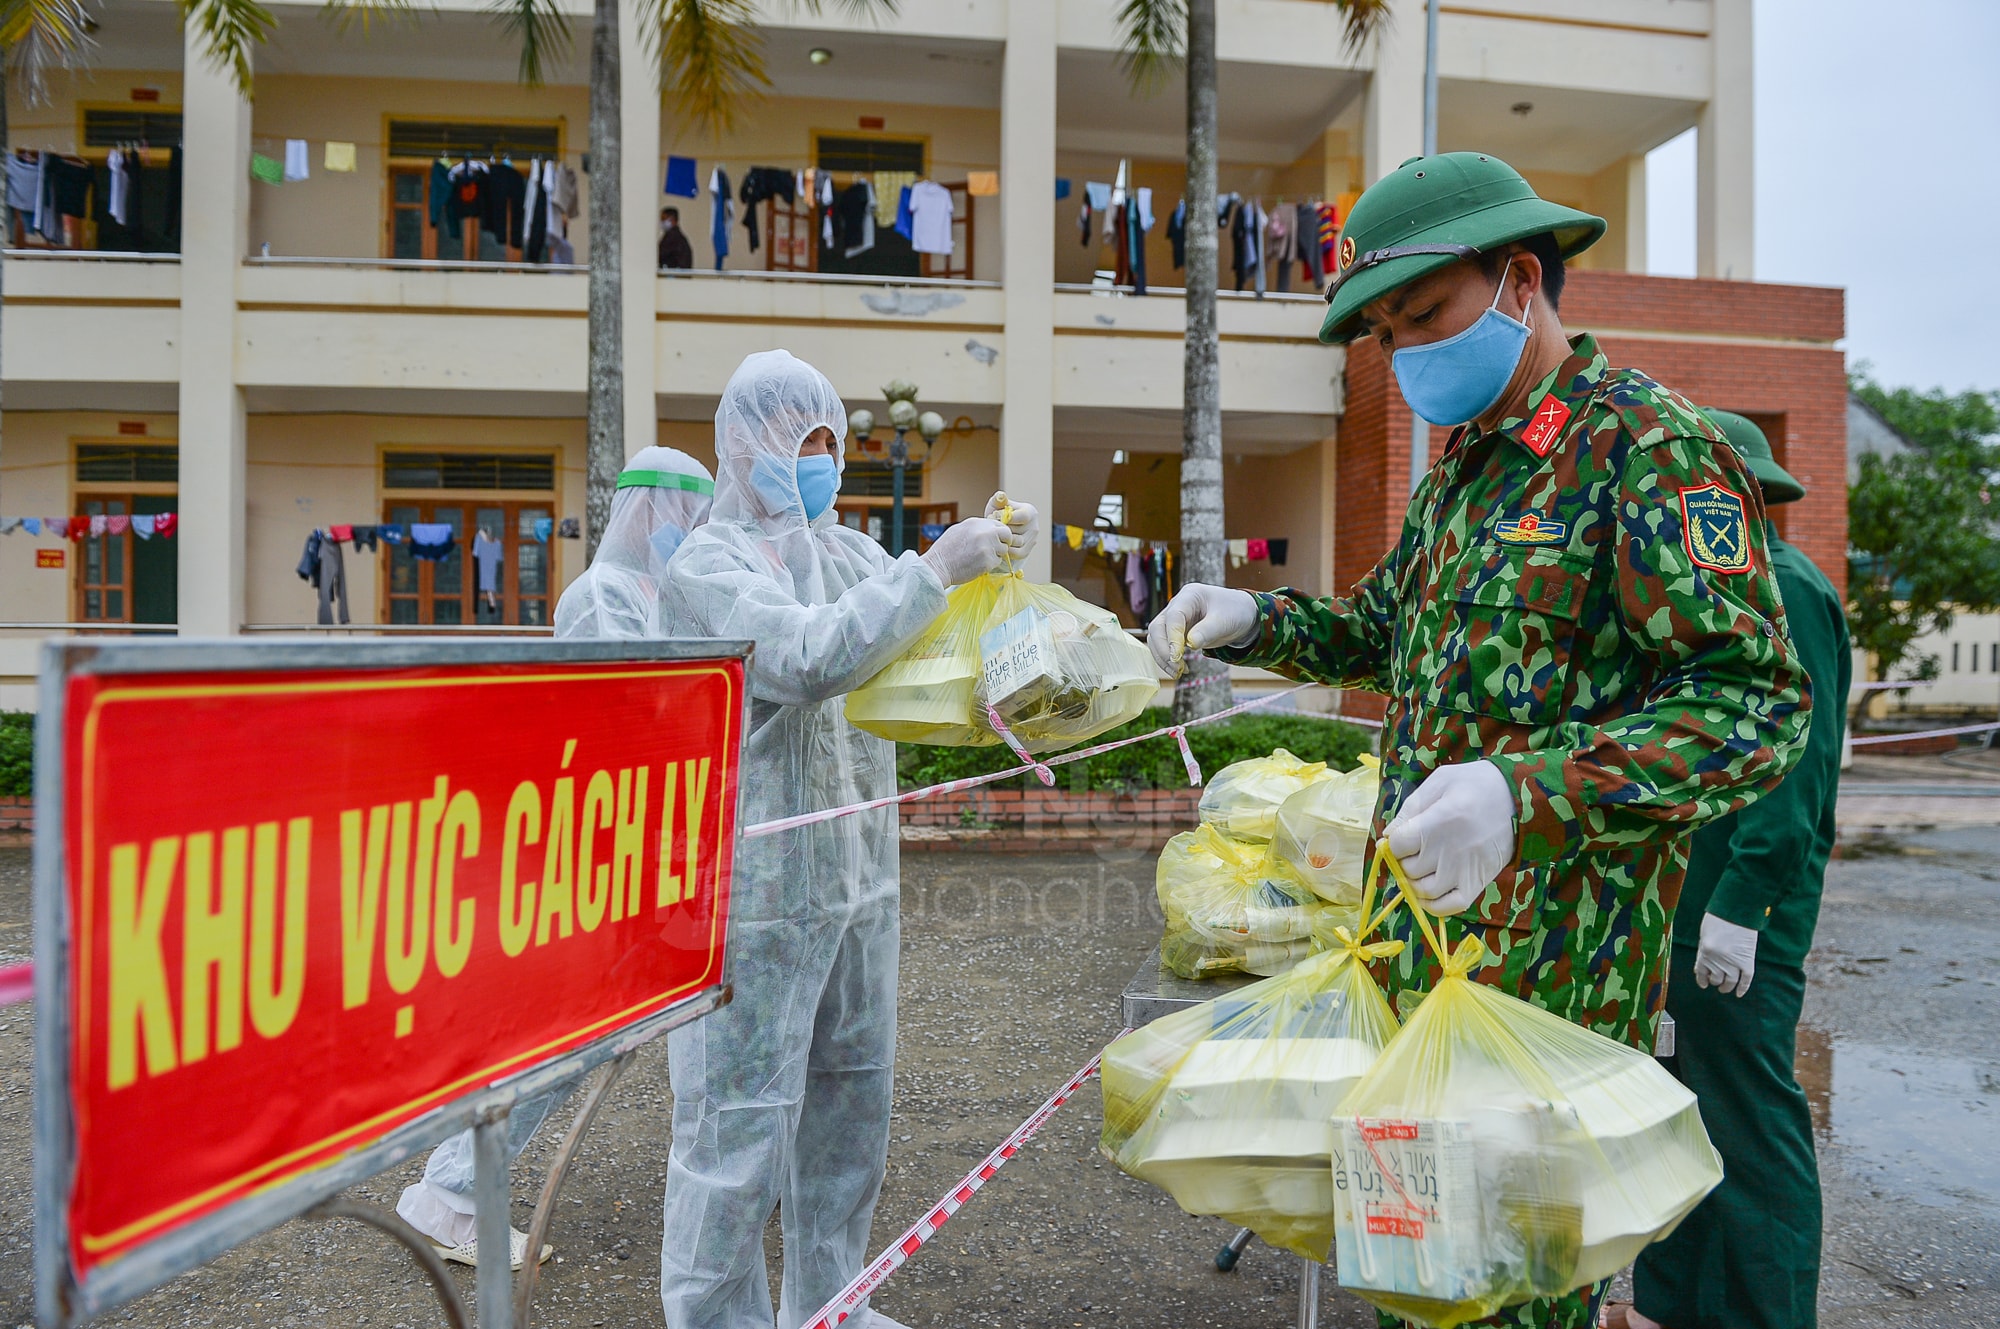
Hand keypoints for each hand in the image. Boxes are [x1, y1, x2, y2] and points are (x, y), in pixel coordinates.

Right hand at [920, 517, 1008, 586]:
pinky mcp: (988, 561)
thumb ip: (975, 528)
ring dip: (996, 554)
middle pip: (1007, 534)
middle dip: (1004, 541)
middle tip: (996, 549)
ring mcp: (987, 546)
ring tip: (980, 558)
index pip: (998, 524)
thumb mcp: (959, 530)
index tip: (995, 539)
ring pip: (1003, 550)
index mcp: (976, 523)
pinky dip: (990, 564)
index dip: (999, 533)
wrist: (938, 566)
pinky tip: (978, 565)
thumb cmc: (945, 550)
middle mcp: (984, 532)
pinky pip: (997, 562)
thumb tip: (988, 529)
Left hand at [985, 492, 1039, 559]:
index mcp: (1030, 512)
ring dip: (1003, 540)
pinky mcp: (1027, 551)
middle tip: (993, 527)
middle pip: (1016, 530)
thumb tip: (1001, 496)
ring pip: (1016, 543)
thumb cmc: (998, 515)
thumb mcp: (997, 505)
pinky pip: (1016, 554)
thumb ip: (998, 499)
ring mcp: (1032, 540)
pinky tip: (999, 544)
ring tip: (996, 534)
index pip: (1020, 516)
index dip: (1005, 518)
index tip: (995, 516)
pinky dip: (1006, 550)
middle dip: (1002, 529)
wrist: (1000, 531)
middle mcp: (1034, 526)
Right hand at [1146, 584, 1259, 676]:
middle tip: (1177, 667)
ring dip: (1163, 657)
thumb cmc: (1234, 612)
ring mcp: (1173, 620)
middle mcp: (1177, 606)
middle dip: (1164, 650)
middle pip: (1158, 628)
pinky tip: (1180, 669)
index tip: (1177, 656)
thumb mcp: (1225, 621)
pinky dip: (1168, 659)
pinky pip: (1163, 646)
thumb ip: (1208, 631)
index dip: (1173, 637)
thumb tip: (1191, 644)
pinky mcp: (1174, 633)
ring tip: (1178, 672)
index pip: (1174, 616)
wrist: (1241, 615)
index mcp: (1190, 596)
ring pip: (1156, 638)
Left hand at [1384, 761, 1516, 915]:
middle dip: (1405, 859)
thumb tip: (1387, 835)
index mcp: (1438, 822)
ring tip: (1423, 867)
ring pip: (1423, 891)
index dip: (1395, 841)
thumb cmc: (1476, 785)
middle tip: (1416, 848)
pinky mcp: (1478, 884)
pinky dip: (1433, 905)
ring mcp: (1464, 871)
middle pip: (1408, 868)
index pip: (1397, 845)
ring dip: (1415, 882)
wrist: (1521, 799)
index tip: (1404, 835)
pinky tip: (1430, 892)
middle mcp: (1449, 851)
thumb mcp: (1441, 782)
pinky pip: (1449, 907)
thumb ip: (1410, 808)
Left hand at [1693, 913, 1757, 996]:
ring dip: (1726, 987)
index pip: (1701, 972)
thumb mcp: (1704, 934)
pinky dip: (1742, 988)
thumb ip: (1703, 950)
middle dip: (1715, 982)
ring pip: (1729, 982)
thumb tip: (1701, 966)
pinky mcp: (1747, 961)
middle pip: (1716, 979)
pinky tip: (1739, 994)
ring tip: (1725, 988)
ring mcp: (1733, 962)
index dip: (1702, 980)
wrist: (1738, 910)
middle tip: (1717, 984)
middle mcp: (1717, 960)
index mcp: (1704, 952)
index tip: (1704, 984)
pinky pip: (1745, 980)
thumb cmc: (1718, 918)